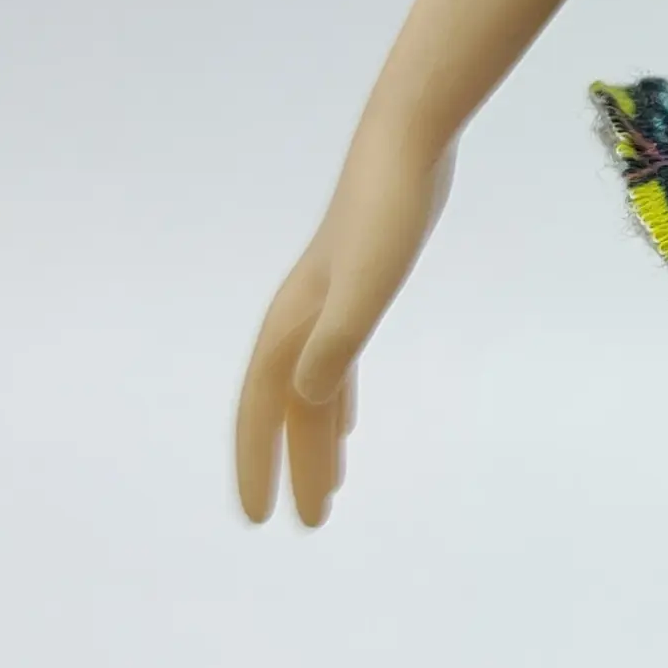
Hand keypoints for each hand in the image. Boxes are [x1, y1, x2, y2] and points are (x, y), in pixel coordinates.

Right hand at [235, 127, 455, 525]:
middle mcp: (301, 318)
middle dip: (295, 466)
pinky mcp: (357, 285)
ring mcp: (327, 302)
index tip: (260, 518)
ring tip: (330, 487)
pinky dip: (335, 394)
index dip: (259, 463)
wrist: (408, 144)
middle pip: (290, 409)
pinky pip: (335, 360)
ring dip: (317, 437)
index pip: (265, 411)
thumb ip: (337, 341)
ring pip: (312, 387)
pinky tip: (346, 416)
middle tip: (309, 524)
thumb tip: (307, 402)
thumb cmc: (391, 211)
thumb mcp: (368, 284)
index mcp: (294, 324)